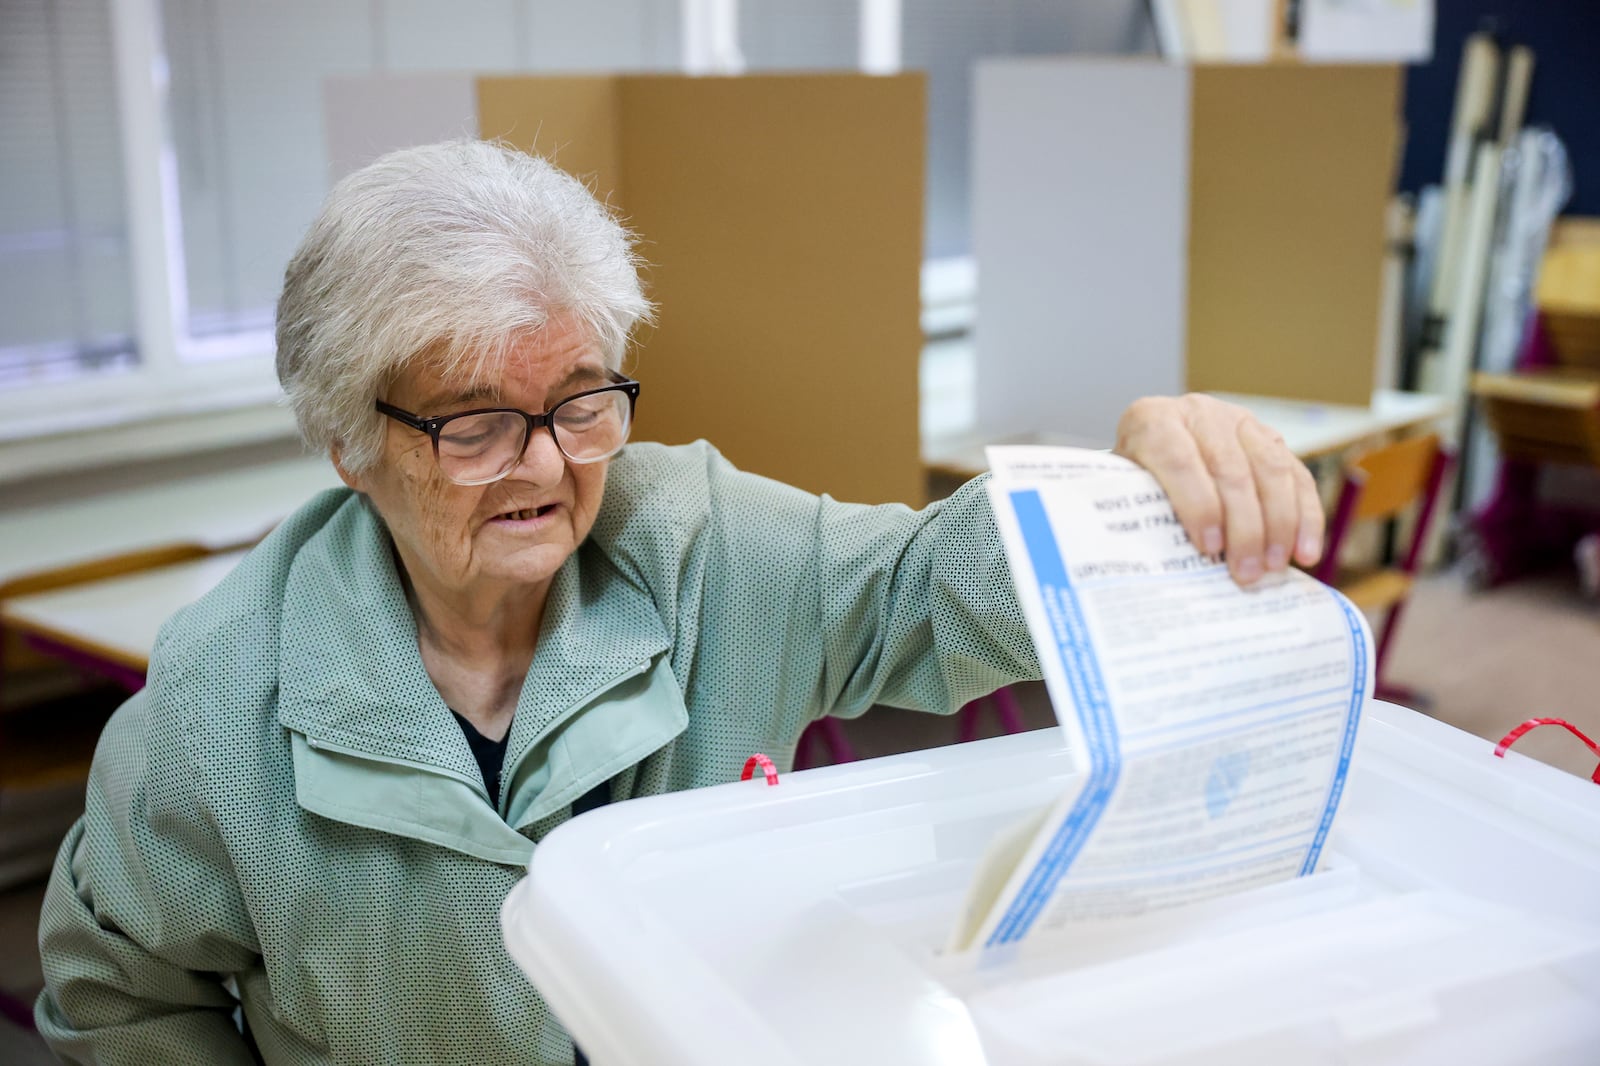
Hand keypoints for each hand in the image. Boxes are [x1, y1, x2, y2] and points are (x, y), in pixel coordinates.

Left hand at [1114, 394, 1323, 585]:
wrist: (1153, 452)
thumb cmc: (1134, 483)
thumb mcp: (1123, 492)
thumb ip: (1140, 512)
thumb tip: (1163, 564)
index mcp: (1152, 421)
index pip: (1179, 460)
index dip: (1197, 505)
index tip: (1209, 547)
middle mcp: (1199, 413)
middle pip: (1231, 469)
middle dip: (1243, 526)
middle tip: (1246, 572)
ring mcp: (1240, 422)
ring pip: (1271, 470)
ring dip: (1279, 524)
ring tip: (1274, 567)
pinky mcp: (1272, 439)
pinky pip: (1298, 477)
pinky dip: (1306, 517)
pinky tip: (1306, 552)